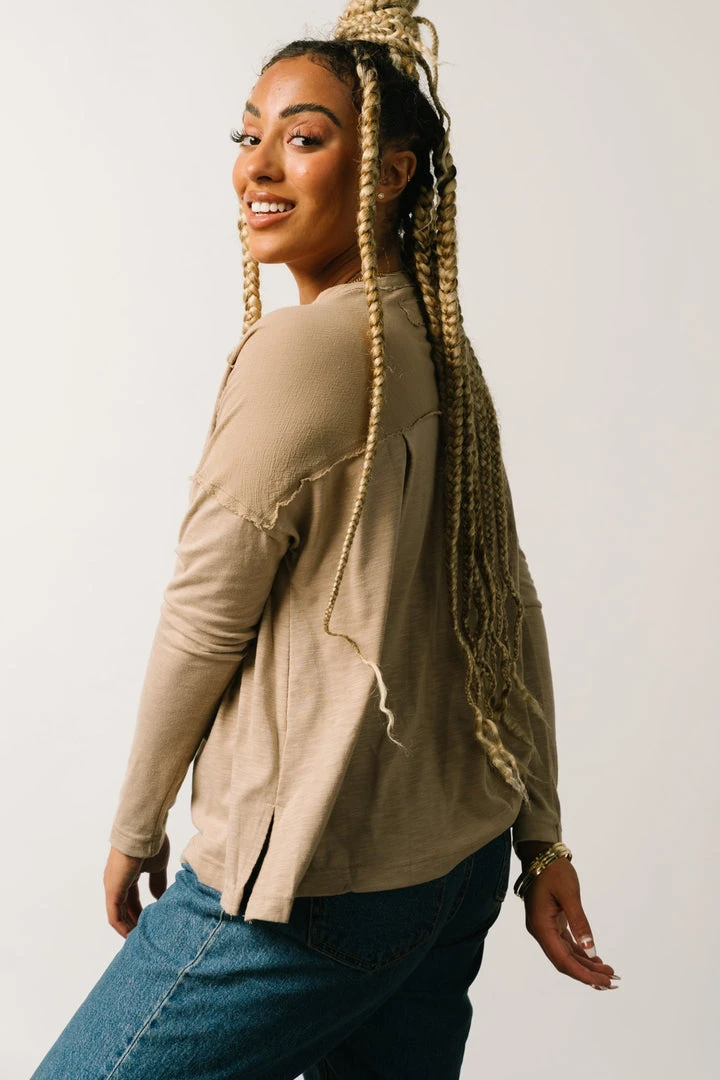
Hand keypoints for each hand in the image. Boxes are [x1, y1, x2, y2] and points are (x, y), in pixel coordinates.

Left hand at [103, 835, 169, 938]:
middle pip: (123, 908)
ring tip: (139, 940)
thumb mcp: (157, 866)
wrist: (144, 830)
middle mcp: (116, 881)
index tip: (150, 922)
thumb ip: (157, 883)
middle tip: (145, 936)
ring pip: (117, 914)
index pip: (131, 898)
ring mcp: (112, 886)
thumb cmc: (151, 843)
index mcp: (127, 874)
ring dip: (127, 927)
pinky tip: (131, 935)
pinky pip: (114, 915)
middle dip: (134, 922)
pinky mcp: (112, 890)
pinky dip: (122, 926)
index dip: (140, 912)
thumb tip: (159, 898)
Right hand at [523, 858, 619, 989]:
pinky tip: (595, 960)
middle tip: (611, 981)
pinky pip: (566, 944)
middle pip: (564, 961)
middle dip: (587, 973)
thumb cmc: (554, 871)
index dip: (581, 974)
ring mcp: (544, 927)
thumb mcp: (569, 894)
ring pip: (566, 954)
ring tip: (608, 973)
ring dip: (586, 965)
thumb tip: (591, 950)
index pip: (561, 959)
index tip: (601, 983)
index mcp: (541, 926)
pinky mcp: (551, 922)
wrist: (541, 854)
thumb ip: (579, 923)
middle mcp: (540, 931)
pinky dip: (580, 953)